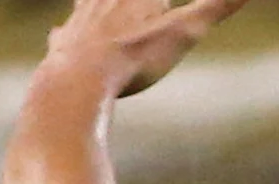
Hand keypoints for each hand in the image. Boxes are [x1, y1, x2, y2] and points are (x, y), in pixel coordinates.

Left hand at [40, 0, 250, 99]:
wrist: (80, 80)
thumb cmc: (136, 56)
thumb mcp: (185, 32)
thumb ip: (215, 8)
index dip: (160, 4)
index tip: (163, 7)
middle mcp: (104, 1)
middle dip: (130, 4)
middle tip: (146, 10)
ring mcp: (80, 20)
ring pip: (87, 4)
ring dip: (94, 5)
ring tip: (98, 4)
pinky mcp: (63, 43)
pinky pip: (65, 33)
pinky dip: (68, 33)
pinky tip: (65, 34)